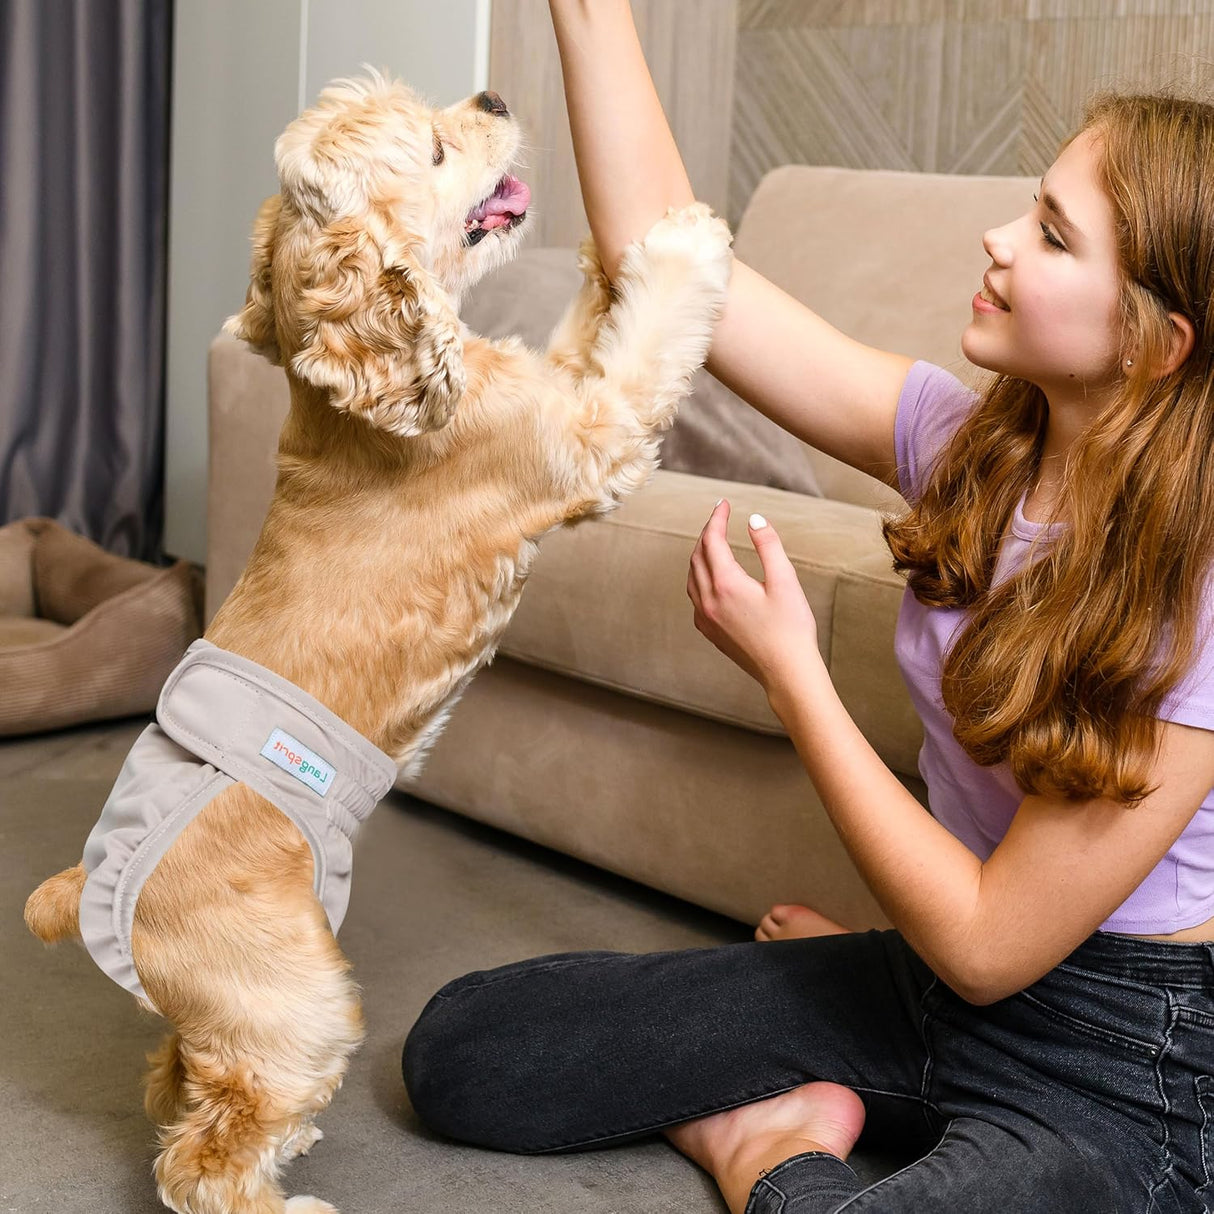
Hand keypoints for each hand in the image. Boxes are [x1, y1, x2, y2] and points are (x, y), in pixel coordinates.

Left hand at [686, 499, 822, 697]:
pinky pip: (695, 596)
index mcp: (726, 584)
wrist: (787, 673)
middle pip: (697, 556)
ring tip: (713, 541)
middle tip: (720, 517)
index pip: (712, 540)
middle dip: (707, 533)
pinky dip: (699, 578)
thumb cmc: (792, 628)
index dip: (716, 518)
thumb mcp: (785, 581)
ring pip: (692, 576)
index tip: (724, 503)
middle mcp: (708, 600)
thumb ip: (768, 545)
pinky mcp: (710, 632)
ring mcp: (706, 618)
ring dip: (700, 554)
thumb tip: (754, 519)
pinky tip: (712, 578)